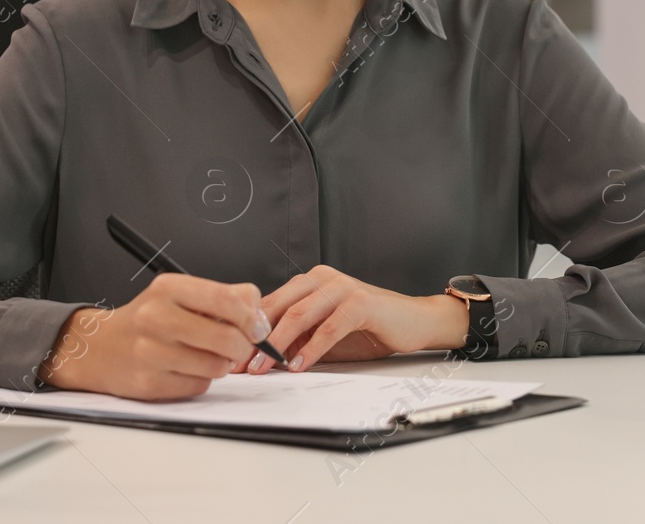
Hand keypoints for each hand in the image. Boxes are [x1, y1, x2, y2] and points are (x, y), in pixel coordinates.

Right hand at [38, 273, 272, 400]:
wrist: (101, 347)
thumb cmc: (149, 319)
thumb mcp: (181, 294)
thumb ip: (224, 296)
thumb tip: (259, 315)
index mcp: (168, 288)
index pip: (226, 299)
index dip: (251, 317)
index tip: (258, 328)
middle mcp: (156, 317)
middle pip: (226, 338)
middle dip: (242, 346)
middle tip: (239, 347)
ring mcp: (150, 352)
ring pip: (215, 366)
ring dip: (221, 365)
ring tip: (207, 356)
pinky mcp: (148, 384)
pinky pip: (198, 386)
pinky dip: (201, 380)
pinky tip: (186, 369)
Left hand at [236, 264, 469, 374]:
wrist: (413, 322)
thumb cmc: (368, 328)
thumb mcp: (324, 334)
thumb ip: (296, 339)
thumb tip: (259, 359)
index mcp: (310, 281)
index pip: (270, 303)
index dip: (248, 330)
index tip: (231, 355)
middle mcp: (322, 278)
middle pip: (278, 307)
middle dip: (255, 339)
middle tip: (239, 365)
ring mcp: (342, 287)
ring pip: (299, 315)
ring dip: (277, 346)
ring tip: (262, 368)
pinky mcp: (361, 302)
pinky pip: (329, 327)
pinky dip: (311, 349)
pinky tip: (299, 366)